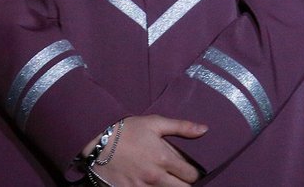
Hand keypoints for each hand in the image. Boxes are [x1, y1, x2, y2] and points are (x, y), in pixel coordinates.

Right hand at [83, 114, 206, 185]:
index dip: (194, 173)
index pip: (191, 175)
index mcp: (164, 158)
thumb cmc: (128, 130)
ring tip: (167, 180)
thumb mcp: (155, 122)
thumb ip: (181, 126)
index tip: (191, 170)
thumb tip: (205, 129)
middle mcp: (156, 177)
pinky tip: (153, 185)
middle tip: (181, 177)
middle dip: (185, 184)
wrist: (99, 141)